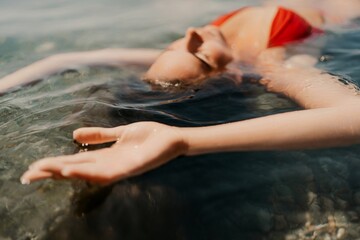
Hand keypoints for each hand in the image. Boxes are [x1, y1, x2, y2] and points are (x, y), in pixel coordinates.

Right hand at [21, 122, 187, 184]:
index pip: (75, 162)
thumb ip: (100, 135)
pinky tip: (72, 171)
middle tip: (28, 174)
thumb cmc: (148, 136)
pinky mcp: (130, 168)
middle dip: (53, 172)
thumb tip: (73, 136)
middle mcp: (109, 165)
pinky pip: (106, 174)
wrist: (171, 138)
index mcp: (106, 156)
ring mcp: (119, 168)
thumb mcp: (119, 133)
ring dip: (65, 173)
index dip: (55, 164)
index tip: (35, 165)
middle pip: (76, 170)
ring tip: (45, 171)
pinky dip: (88, 173)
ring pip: (86, 174)